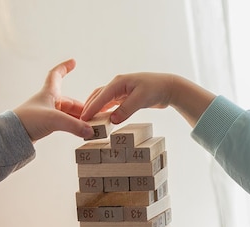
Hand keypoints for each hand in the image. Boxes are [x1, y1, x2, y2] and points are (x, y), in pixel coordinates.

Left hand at [14, 59, 93, 141]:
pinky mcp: (45, 125)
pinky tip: (80, 132)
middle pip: (70, 102)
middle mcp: (48, 102)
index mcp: (49, 93)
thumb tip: (90, 131)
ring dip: (79, 120)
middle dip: (83, 109)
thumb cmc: (28, 121)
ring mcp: (47, 114)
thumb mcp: (54, 120)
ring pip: (68, 114)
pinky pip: (64, 123)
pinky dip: (73, 126)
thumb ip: (74, 125)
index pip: (56, 74)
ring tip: (91, 127)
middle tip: (96, 117)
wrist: (12, 135)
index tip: (73, 61)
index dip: (64, 67)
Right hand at [81, 73, 215, 127]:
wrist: (168, 87)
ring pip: (103, 100)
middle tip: (81, 121)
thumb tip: (112, 120)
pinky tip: (101, 119)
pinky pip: (110, 104)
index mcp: (119, 82)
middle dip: (89, 108)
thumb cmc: (155, 89)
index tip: (83, 118)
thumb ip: (126, 110)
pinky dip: (104, 110)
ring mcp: (120, 90)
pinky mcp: (125, 97)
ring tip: (88, 121)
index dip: (91, 108)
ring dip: (95, 109)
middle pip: (98, 96)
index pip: (101, 96)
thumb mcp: (141, 99)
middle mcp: (117, 85)